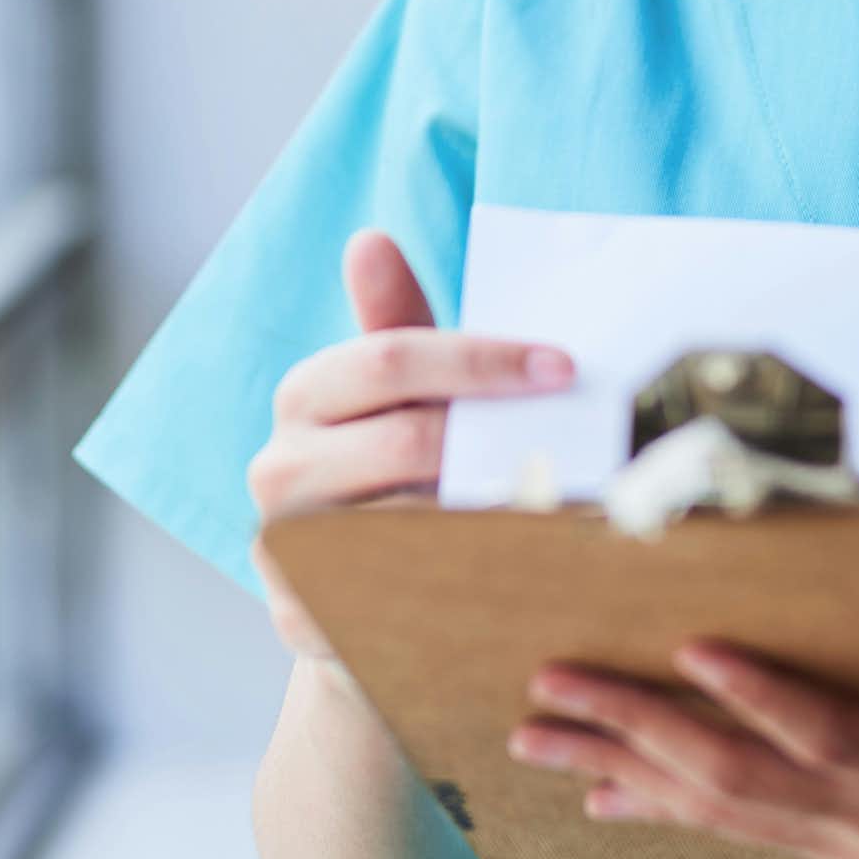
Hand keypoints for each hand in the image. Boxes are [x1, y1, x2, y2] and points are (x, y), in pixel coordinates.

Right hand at [246, 228, 572, 675]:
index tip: (563, 367)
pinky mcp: (302, 618)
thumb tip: (369, 239)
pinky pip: (402, 597)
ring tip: (567, 503)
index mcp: (306, 393)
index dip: (481, 360)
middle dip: (499, 439)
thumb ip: (398, 320)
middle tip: (580, 442)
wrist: (360, 590)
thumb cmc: (400, 463)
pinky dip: (467, 582)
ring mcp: (283, 548)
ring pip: (408, 525)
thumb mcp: (402, 391)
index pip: (392, 358)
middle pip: (404, 441)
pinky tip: (524, 571)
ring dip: (494, 516)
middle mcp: (278, 466)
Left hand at [505, 643, 858, 858]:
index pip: (833, 740)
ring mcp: (854, 853)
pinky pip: (736, 833)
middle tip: (546, 690)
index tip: (690, 652)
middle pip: (733, 776)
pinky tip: (609, 797)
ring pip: (716, 808)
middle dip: (634, 729)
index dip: (763, 697)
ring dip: (621, 768)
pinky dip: (663, 811)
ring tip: (537, 737)